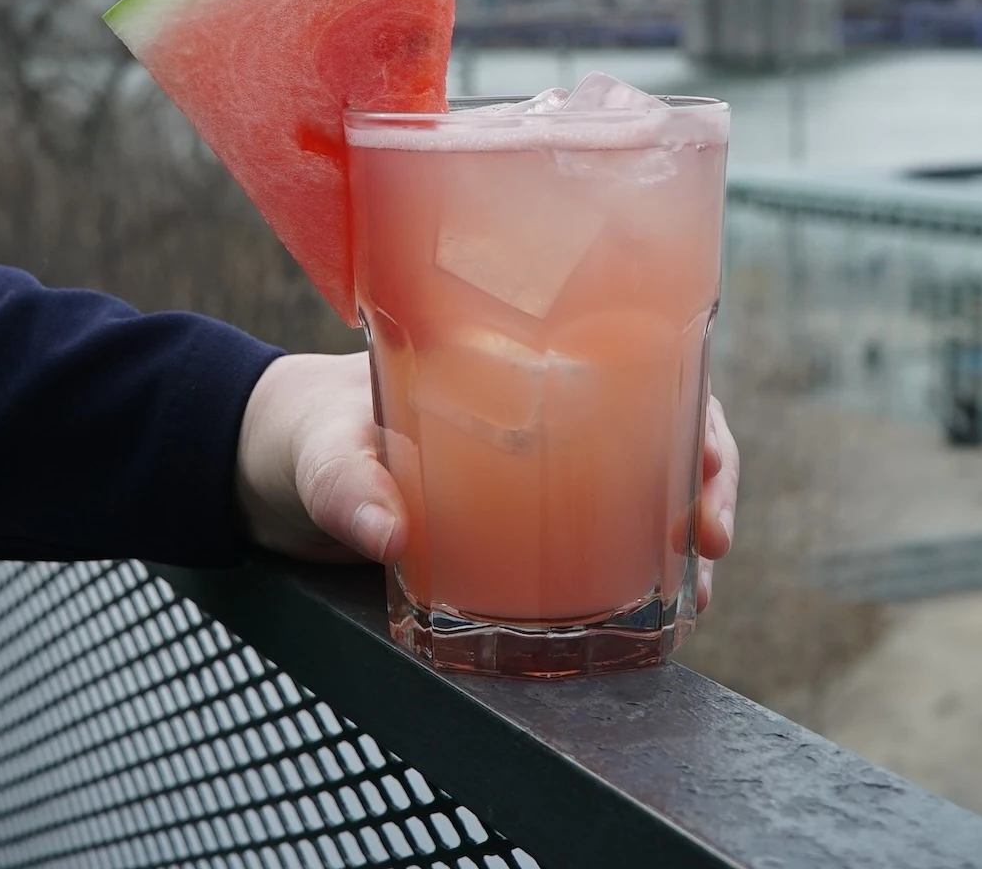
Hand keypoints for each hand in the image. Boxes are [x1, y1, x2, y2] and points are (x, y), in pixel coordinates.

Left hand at [235, 351, 741, 609]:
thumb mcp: (322, 452)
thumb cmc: (305, 433)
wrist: (268, 471)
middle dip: (709, 485)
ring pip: (642, 497)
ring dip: (683, 544)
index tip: (708, 466)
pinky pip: (596, 548)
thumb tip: (388, 533)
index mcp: (515, 366)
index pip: (636, 368)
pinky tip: (655, 615)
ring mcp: (537, 477)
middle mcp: (543, 415)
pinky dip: (636, 577)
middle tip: (713, 544)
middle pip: (661, 436)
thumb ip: (345, 488)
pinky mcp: (516, 536)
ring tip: (697, 597)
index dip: (691, 413)